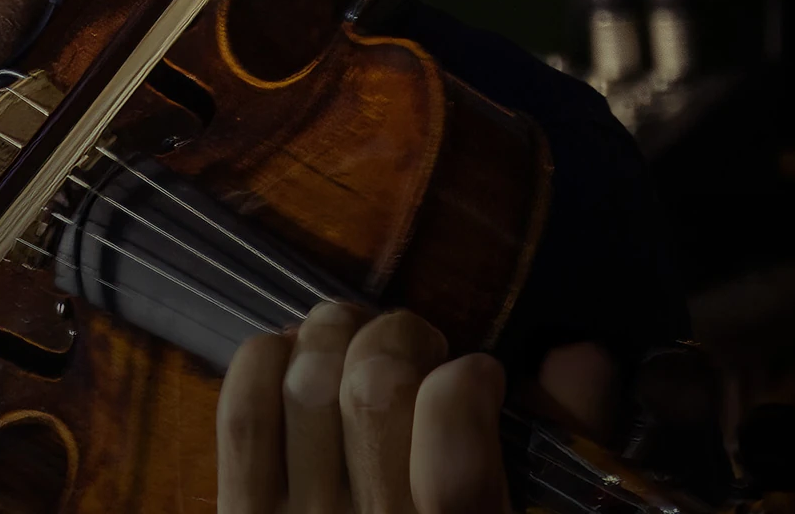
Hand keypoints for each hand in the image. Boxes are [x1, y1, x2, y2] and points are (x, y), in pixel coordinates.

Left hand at [216, 302, 508, 513]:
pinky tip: (296, 358)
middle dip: (400, 338)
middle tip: (416, 351)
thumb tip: (550, 361)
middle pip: (372, 392)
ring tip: (357, 347)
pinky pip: (244, 414)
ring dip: (335, 338)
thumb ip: (531, 451)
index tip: (476, 375)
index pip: (453, 456)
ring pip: (305, 382)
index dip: (467, 386)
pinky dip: (268, 360)